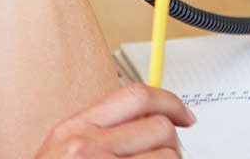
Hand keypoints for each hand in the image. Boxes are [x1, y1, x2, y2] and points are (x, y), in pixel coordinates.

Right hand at [33, 84, 196, 158]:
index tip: (183, 115)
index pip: (136, 97)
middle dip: (171, 143)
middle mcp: (88, 146)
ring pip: (168, 157)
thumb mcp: (66, 148)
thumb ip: (101, 130)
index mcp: (76, 128)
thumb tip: (147, 120)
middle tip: (164, 155)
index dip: (169, 102)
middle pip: (159, 127)